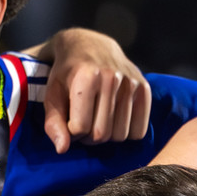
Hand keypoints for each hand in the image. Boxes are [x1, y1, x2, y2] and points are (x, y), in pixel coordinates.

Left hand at [38, 28, 151, 151]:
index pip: (80, 128)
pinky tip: (115, 120)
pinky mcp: (144, 88)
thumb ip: (53, 123)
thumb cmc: (66, 75)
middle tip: (83, 123)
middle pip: (101, 134)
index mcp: (86, 78)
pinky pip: (138, 130)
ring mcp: (131, 83)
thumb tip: (62, 149)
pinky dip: (126, 133)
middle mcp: (112, 78)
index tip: (69, 122)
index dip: (71, 132)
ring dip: (106, 136)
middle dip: (88, 137)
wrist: (90, 46)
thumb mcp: (52, 96)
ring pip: (120, 135)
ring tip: (97, 120)